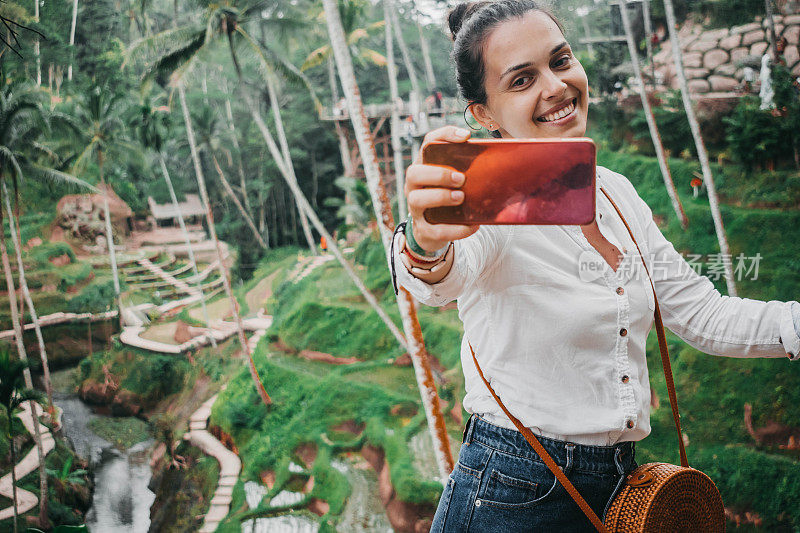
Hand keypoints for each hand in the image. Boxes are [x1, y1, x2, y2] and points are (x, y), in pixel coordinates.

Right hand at [405, 125, 479, 251]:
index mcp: (423, 168)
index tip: (466, 136)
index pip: (427, 144)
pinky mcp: (423, 230)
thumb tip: (500, 160)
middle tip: (461, 178)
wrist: (432, 232)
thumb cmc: (447, 200)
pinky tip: (472, 225)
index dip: (444, 136)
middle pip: (414, 173)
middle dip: (438, 174)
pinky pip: (436, 230)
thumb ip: (467, 170)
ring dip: (441, 197)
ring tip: (461, 197)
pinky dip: (456, 229)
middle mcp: (414, 186)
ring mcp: (416, 208)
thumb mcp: (453, 182)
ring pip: (417, 199)